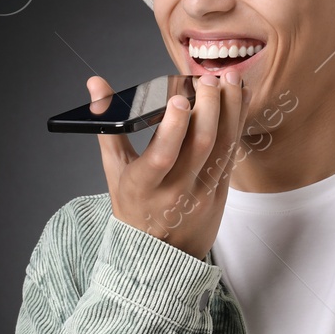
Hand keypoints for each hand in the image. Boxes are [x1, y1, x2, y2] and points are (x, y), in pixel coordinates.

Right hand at [89, 71, 246, 260]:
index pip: (162, 156)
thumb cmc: (134, 207)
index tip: (179, 98)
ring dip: (231, 108)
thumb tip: (96, 83)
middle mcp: (176, 191)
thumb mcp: (114, 171)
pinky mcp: (222, 192)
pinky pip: (233, 152)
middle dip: (209, 105)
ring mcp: (203, 193)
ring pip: (224, 145)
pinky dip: (237, 122)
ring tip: (229, 78)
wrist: (161, 255)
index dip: (174, 126)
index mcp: (143, 187)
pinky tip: (238, 98)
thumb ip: (108, 125)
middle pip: (201, 144)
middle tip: (207, 78)